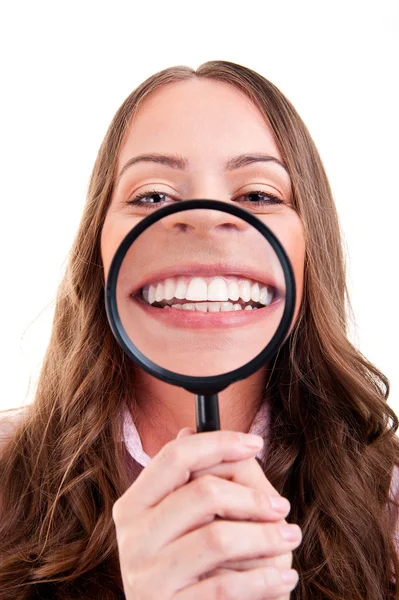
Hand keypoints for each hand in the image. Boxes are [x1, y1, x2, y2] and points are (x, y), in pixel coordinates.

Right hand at [113, 429, 300, 598]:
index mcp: (134, 505)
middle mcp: (133, 537)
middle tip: (281, 507)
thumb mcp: (189, 517)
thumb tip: (190, 429)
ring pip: (218, 538)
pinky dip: (264, 579)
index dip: (218, 443)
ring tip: (289, 538)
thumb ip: (195, 476)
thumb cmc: (189, 563)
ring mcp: (147, 576)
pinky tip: (283, 576)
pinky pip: (226, 586)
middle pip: (202, 493)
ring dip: (265, 537)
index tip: (255, 442)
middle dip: (252, 497)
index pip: (175, 457)